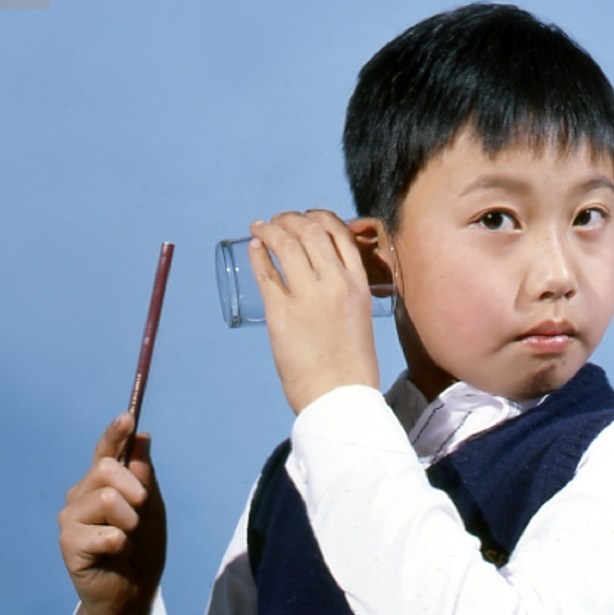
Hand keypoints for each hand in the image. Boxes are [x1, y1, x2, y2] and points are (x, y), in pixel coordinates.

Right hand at [58, 413, 166, 614]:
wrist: (134, 593)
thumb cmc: (142, 548)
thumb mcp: (151, 508)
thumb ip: (144, 476)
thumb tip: (141, 438)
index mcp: (102, 483)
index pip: (106, 451)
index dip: (115, 433)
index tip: (128, 417)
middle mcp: (81, 495)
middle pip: (105, 469)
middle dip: (134, 490)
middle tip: (139, 514)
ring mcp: (72, 519)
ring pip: (107, 499)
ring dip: (130, 522)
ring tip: (126, 539)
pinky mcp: (69, 544)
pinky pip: (107, 533)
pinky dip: (122, 545)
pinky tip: (115, 555)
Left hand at [249, 210, 379, 413]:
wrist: (340, 398)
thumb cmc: (352, 368)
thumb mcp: (360, 319)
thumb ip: (347, 297)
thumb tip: (325, 285)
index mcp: (359, 285)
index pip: (340, 234)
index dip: (321, 217)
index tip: (308, 216)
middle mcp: (335, 283)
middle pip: (311, 231)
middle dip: (291, 219)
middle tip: (278, 220)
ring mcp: (307, 296)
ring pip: (286, 244)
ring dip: (271, 229)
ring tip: (260, 226)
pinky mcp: (282, 313)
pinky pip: (266, 273)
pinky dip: (258, 254)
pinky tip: (254, 247)